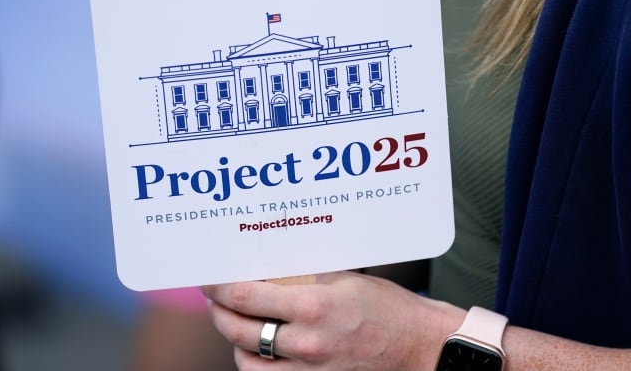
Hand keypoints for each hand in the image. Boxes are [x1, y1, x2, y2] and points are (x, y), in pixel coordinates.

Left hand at [202, 271, 460, 369]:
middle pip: (239, 332)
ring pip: (248, 363)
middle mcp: (306, 344)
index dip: (219, 288)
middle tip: (215, 300)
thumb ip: (303, 277)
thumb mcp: (345, 280)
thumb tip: (266, 270)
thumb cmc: (390, 309)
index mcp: (313, 307)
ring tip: (236, 324)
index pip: (246, 297)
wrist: (422, 348)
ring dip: (236, 342)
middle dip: (219, 314)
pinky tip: (261, 349)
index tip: (208, 280)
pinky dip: (258, 365)